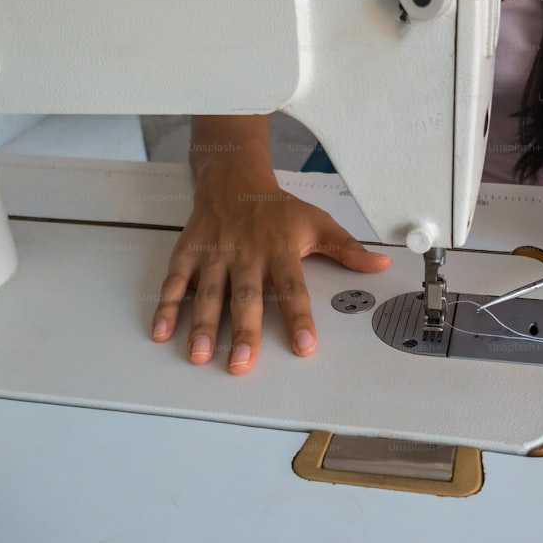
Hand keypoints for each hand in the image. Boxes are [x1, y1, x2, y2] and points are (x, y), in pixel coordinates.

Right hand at [150, 160, 391, 373]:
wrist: (234, 179)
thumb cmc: (277, 209)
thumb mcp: (318, 223)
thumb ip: (348, 250)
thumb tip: (381, 265)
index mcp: (280, 250)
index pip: (293, 289)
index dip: (299, 318)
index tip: (305, 347)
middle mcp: (246, 254)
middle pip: (246, 296)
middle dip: (243, 331)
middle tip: (241, 363)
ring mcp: (215, 254)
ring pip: (208, 293)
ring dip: (202, 325)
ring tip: (199, 356)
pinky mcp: (189, 252)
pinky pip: (175, 281)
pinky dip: (166, 306)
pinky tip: (161, 332)